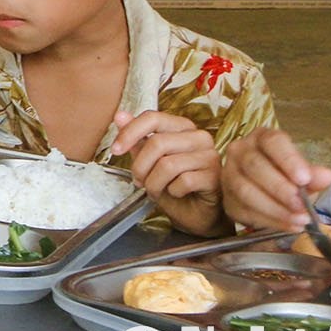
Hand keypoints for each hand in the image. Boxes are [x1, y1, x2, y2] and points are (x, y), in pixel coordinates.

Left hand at [112, 109, 226, 235]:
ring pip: (168, 164)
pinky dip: (172, 191)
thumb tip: (120, 116)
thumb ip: (137, 138)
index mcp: (183, 127)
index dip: (129, 133)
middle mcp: (199, 137)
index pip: (153, 118)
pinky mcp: (214, 177)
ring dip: (154, 183)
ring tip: (156, 190)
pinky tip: (176, 194)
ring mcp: (210, 156)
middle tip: (138, 181)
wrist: (196, 214)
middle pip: (157, 143)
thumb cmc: (175, 185)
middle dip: (140, 167)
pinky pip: (183, 181)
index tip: (115, 150)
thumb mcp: (150, 161)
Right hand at [222, 127, 330, 231]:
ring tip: (299, 219)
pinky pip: (244, 209)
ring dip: (274, 208)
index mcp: (262, 139)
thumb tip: (325, 176)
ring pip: (245, 189)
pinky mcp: (227, 198)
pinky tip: (288, 225)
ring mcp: (229, 174)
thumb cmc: (287, 178)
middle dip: (280, 188)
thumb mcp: (304, 174)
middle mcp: (240, 151)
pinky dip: (269, 220)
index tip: (304, 179)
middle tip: (301, 205)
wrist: (269, 194)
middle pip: (254, 165)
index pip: (272, 142)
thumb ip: (313, 175)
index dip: (288, 160)